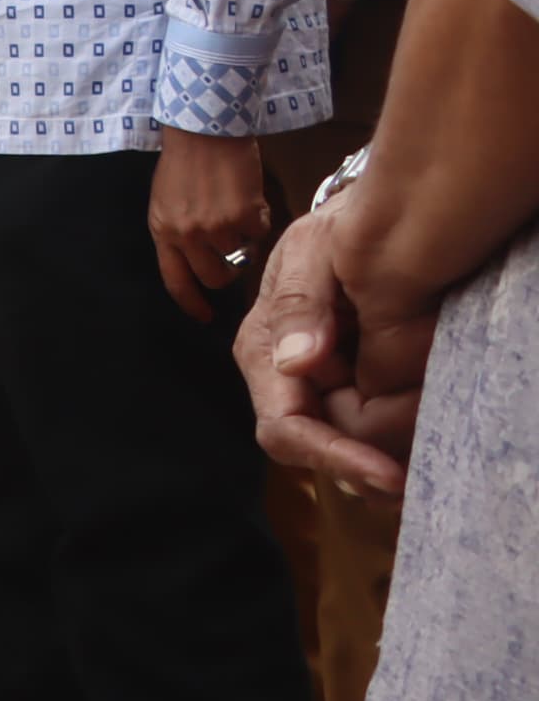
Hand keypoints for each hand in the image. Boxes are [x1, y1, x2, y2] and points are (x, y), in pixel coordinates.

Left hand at [146, 130, 272, 320]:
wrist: (204, 130)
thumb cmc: (183, 162)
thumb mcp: (164, 201)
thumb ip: (178, 232)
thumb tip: (198, 261)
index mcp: (162, 232)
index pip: (175, 281)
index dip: (191, 303)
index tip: (204, 316)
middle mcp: (188, 236)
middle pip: (215, 278)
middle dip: (226, 272)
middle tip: (231, 254)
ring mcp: (217, 228)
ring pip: (241, 258)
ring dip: (244, 242)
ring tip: (237, 216)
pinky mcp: (245, 217)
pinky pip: (260, 235)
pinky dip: (259, 220)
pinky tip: (248, 200)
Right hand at [235, 205, 414, 495]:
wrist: (368, 225)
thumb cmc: (336, 231)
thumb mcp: (315, 250)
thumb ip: (301, 303)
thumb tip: (295, 361)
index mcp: (263, 353)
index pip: (286, 427)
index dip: (333, 456)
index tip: (390, 475)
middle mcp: (286, 381)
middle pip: (328, 446)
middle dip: (378, 451)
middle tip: (431, 442)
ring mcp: (321, 389)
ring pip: (358, 443)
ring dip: (398, 440)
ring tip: (437, 411)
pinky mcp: (353, 390)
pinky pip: (378, 427)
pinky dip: (405, 428)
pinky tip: (428, 414)